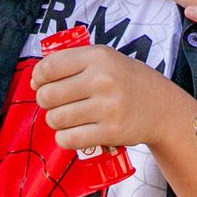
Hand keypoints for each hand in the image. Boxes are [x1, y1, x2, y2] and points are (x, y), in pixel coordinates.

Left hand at [33, 44, 177, 149]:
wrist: (162, 107)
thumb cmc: (126, 81)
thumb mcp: (104, 59)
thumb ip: (71, 63)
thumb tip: (34, 81)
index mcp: (98, 57)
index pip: (49, 67)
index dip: (38, 77)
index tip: (41, 83)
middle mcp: (102, 80)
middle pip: (48, 95)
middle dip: (46, 101)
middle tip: (57, 103)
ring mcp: (108, 107)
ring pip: (56, 119)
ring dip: (56, 121)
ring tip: (69, 117)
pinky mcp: (111, 132)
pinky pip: (69, 139)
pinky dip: (65, 138)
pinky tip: (74, 132)